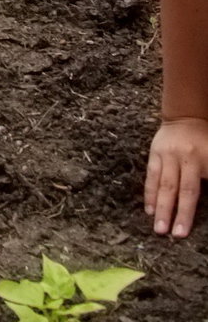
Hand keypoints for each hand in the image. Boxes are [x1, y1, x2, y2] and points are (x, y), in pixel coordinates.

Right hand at [144, 117, 207, 236]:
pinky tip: (149, 209)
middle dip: (173, 212)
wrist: (187, 117)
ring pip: (162, 183)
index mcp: (201, 159)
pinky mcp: (154, 152)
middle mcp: (183, 158)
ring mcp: (166, 154)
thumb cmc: (206, 143)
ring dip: (159, 206)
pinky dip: (150, 193)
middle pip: (177, 189)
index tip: (182, 232)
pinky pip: (151, 175)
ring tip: (157, 227)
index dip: (187, 212)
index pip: (193, 191)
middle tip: (168, 234)